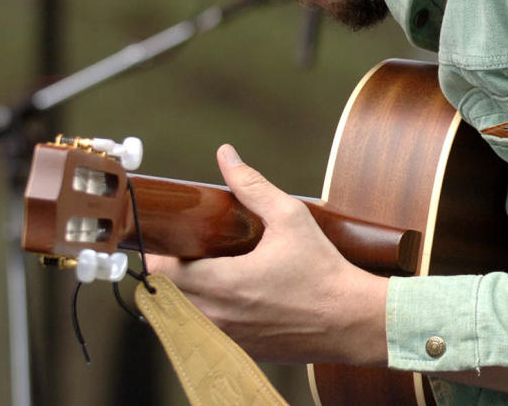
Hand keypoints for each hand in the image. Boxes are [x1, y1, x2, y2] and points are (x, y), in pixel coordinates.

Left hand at [145, 144, 388, 365]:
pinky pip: (203, 334)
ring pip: (180, 318)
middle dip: (167, 272)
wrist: (350, 320)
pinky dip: (202, 315)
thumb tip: (227, 156)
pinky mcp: (239, 351)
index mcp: (225, 284)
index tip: (167, 236)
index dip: (157, 252)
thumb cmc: (323, 270)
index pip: (162, 272)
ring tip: (198, 271)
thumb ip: (252, 186)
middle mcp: (218, 317)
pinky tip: (223, 296)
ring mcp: (227, 339)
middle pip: (164, 297)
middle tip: (182, 249)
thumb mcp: (290, 217)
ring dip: (181, 295)